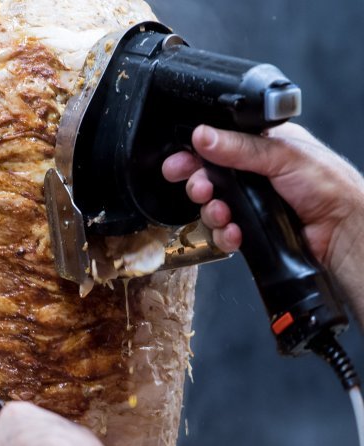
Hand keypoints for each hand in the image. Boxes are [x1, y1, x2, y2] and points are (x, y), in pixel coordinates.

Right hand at [162, 124, 363, 321]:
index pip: (216, 145)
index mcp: (262, 146)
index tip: (178, 164)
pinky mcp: (251, 229)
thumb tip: (203, 135)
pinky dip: (225, 234)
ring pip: (212, 207)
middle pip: (207, 178)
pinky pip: (223, 233)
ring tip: (224, 214)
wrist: (343, 231)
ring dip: (212, 212)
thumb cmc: (329, 186)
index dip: (193, 155)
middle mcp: (253, 175)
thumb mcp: (282, 155)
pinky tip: (235, 232)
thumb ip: (238, 147)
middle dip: (199, 186)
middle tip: (201, 189)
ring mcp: (250, 203)